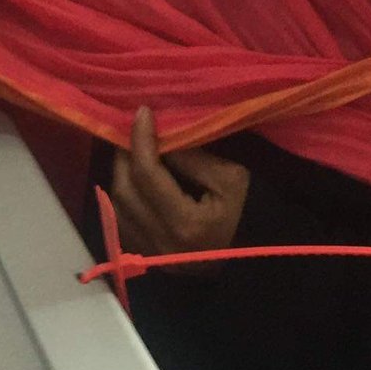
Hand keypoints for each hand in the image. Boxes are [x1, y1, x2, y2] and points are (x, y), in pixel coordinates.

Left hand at [110, 105, 249, 264]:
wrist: (255, 254)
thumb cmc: (248, 212)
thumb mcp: (230, 177)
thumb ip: (191, 157)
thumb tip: (159, 137)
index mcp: (186, 224)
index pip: (147, 174)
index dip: (140, 139)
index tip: (142, 112)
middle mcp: (162, 243)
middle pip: (124, 190)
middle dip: (125, 155)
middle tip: (133, 129)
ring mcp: (151, 254)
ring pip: (116, 207)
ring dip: (120, 174)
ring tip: (132, 150)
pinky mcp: (147, 257)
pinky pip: (120, 222)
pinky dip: (122, 196)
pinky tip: (133, 178)